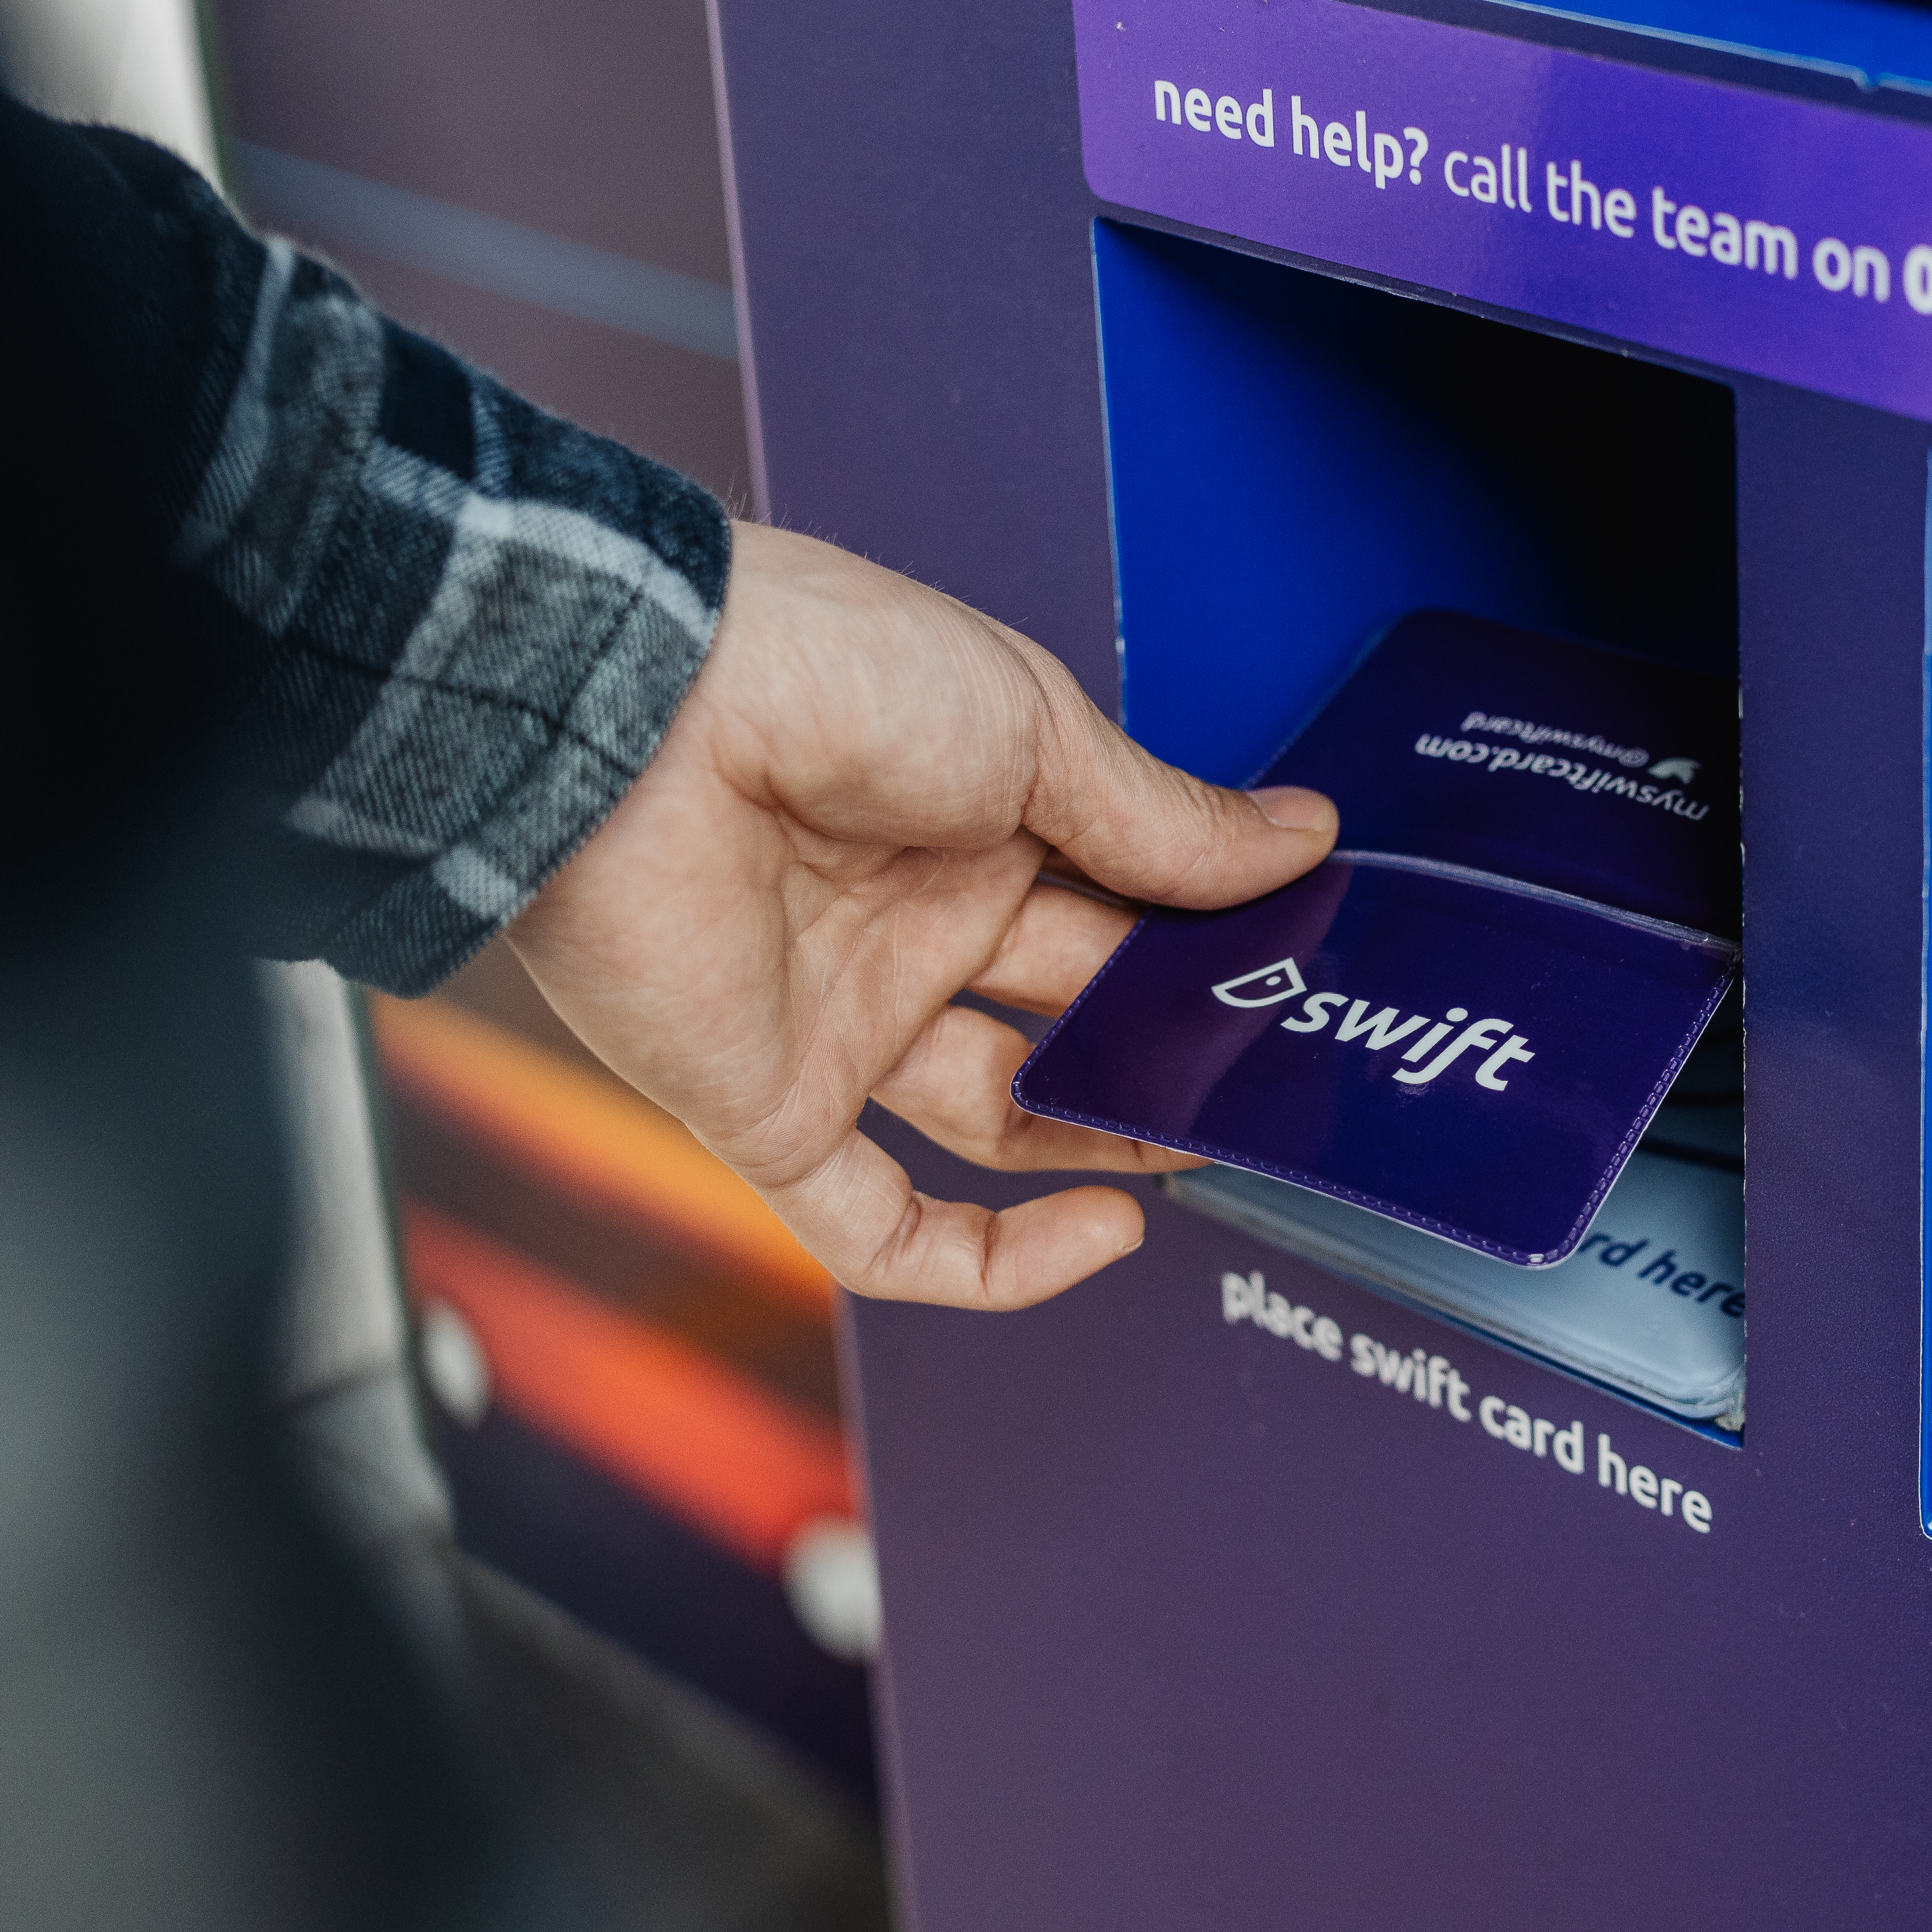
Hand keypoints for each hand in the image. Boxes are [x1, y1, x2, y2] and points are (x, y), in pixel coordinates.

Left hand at [503, 523, 1335, 1307]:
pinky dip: (991, 1260)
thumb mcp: (1036, 728)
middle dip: (1171, 1042)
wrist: (637, 708)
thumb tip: (1294, 841)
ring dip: (1110, 1139)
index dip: (1205, 942)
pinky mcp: (773, 1109)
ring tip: (1204, 1135)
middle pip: (1071, 1015)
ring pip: (999, 1119)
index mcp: (973, 819)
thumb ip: (1164, 821)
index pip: (1118, 906)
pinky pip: (881, 1227)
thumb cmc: (818, 671)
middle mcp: (909, 922)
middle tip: (1268, 1062)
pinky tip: (1100, 1231)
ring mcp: (842, 1020)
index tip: (1293, 964)